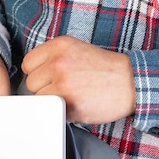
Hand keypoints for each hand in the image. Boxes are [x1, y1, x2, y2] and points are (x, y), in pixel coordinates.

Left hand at [21, 36, 135, 123]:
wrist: (130, 83)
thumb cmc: (104, 70)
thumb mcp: (77, 50)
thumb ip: (53, 58)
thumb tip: (32, 74)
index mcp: (59, 46)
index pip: (28, 63)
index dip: (37, 73)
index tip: (48, 78)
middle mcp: (59, 62)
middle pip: (31, 83)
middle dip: (43, 89)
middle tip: (64, 88)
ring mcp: (62, 83)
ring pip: (38, 99)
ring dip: (50, 102)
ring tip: (69, 97)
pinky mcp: (66, 103)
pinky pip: (50, 111)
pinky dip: (58, 112)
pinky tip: (74, 105)